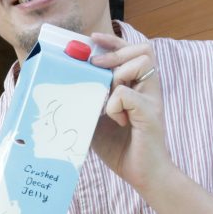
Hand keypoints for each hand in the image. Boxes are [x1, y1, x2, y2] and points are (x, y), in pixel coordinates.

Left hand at [88, 32, 170, 192]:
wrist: (143, 175)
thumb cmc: (121, 148)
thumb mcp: (96, 121)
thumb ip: (87, 103)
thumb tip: (61, 91)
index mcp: (138, 87)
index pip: (132, 51)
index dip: (113, 42)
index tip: (93, 39)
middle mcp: (148, 88)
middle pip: (142, 49)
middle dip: (114, 53)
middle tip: (95, 66)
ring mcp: (151, 99)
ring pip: (140, 63)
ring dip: (118, 75)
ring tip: (108, 97)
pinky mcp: (150, 113)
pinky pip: (126, 95)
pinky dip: (114, 105)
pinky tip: (118, 122)